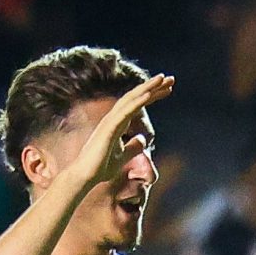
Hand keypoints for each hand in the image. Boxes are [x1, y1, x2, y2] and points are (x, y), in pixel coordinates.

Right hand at [63, 73, 174, 190]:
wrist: (85, 176)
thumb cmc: (101, 167)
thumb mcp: (123, 157)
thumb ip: (133, 147)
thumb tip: (142, 139)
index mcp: (118, 123)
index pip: (138, 104)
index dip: (153, 95)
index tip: (168, 88)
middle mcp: (113, 118)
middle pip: (136, 97)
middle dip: (153, 87)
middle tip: (170, 78)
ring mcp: (110, 122)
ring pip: (131, 100)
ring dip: (147, 88)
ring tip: (162, 78)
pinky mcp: (109, 129)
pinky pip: (125, 112)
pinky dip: (137, 102)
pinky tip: (149, 94)